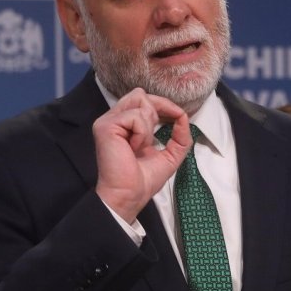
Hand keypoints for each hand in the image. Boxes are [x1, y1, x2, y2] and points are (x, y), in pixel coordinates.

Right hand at [93, 87, 191, 222]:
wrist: (129, 196)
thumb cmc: (143, 180)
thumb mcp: (170, 155)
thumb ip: (180, 135)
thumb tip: (184, 116)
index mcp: (125, 124)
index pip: (143, 98)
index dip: (164, 104)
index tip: (178, 115)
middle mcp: (114, 119)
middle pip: (140, 94)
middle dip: (158, 109)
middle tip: (158, 133)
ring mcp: (108, 121)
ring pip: (139, 100)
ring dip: (149, 124)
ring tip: (141, 146)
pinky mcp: (106, 126)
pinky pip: (135, 116)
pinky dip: (142, 133)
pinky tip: (134, 148)